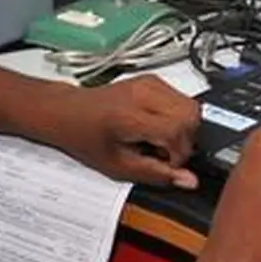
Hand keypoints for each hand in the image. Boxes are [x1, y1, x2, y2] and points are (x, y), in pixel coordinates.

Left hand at [48, 75, 200, 188]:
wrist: (68, 111)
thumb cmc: (85, 137)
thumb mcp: (117, 165)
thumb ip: (155, 173)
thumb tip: (188, 180)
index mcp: (131, 115)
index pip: (178, 130)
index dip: (179, 153)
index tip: (165, 162)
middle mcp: (143, 93)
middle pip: (191, 115)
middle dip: (186, 140)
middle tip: (164, 152)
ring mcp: (149, 83)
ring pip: (191, 106)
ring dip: (183, 129)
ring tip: (159, 140)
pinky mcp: (152, 80)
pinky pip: (181, 98)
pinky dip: (177, 117)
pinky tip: (157, 127)